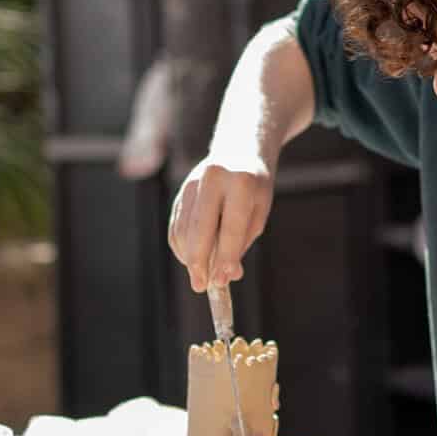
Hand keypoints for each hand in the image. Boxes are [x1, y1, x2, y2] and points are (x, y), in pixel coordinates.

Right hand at [167, 155, 274, 290]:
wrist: (238, 149)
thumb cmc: (254, 186)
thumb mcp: (259, 210)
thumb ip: (242, 240)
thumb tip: (226, 274)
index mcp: (240, 182)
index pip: (230, 227)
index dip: (225, 257)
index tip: (221, 281)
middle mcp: (212, 179)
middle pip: (199, 228)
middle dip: (198, 262)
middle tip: (201, 286)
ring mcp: (192, 183)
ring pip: (183, 229)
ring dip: (188, 256)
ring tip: (199, 274)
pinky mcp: (181, 191)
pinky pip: (176, 225)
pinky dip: (181, 246)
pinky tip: (190, 259)